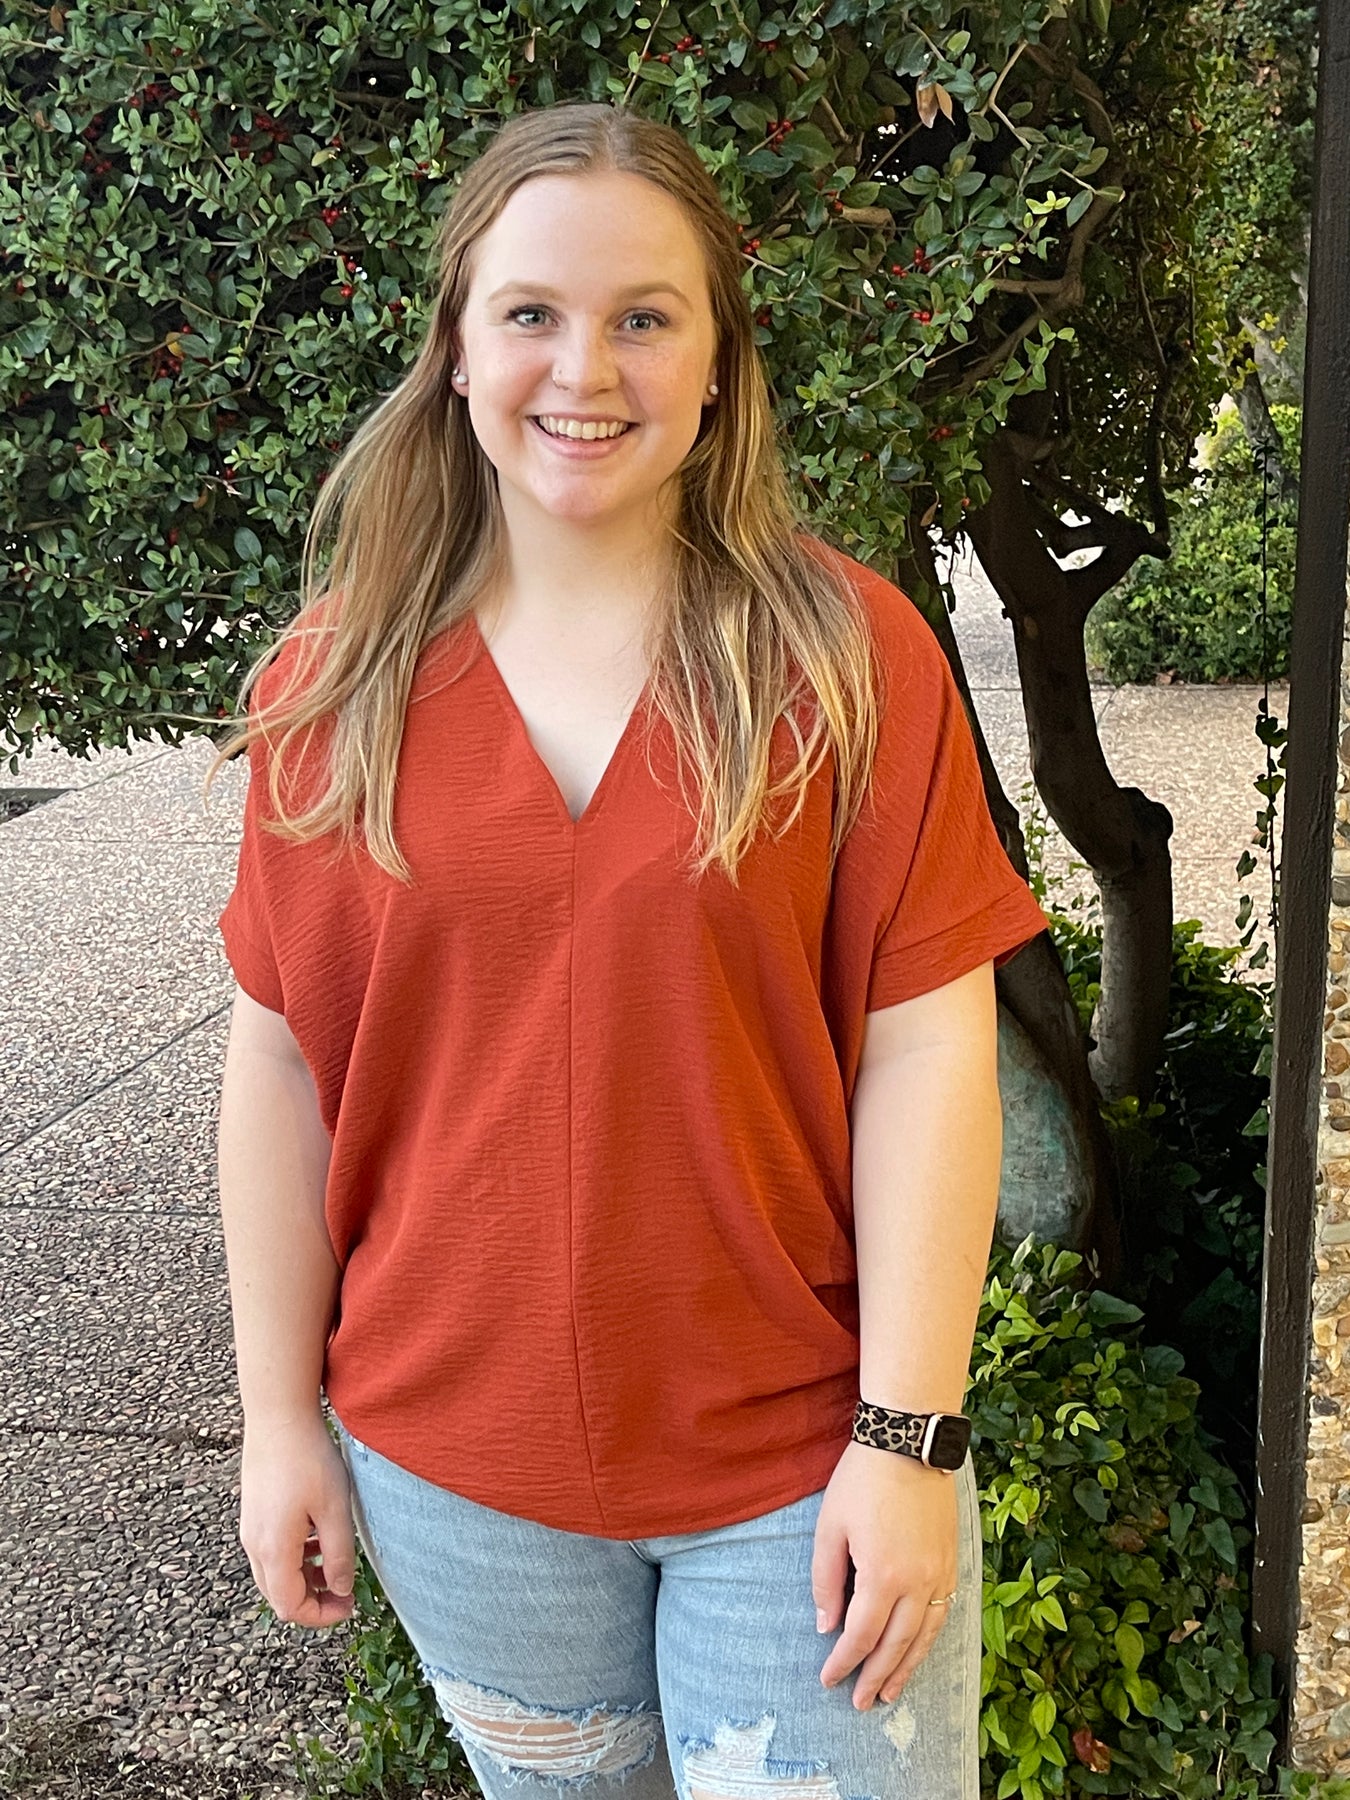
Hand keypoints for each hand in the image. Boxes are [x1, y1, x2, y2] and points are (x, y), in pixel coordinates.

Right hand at [239, 1409, 357, 1627]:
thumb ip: (339, 1556)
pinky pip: (270, 1551)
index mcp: (274, 1551)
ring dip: (303, 1579)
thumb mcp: (335, 1510)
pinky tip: (316, 1537)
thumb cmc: (309, 1460)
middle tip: (344, 1591)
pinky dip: (293, 1558)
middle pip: (278, 1596)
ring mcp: (249, 1529)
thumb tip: (341, 1590)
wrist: (278, 1417)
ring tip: (333, 1562)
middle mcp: (254, 1545)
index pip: (291, 1607)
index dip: (321, 1616)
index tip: (349, 1606)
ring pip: (273, 1574)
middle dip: (312, 1601)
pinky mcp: (252, 1513)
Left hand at [812, 1439, 958, 1709]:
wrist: (909, 1441)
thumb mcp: (830, 1526)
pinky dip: (929, 1638)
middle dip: (876, 1677)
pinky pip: (943, 1613)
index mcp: (883, 1576)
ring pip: (925, 1636)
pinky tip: (917, 1649)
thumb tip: (827, 1626)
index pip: (861, 1635)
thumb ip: (826, 1580)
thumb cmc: (862, 1479)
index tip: (829, 1680)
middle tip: (861, 1702)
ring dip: (907, 1668)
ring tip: (891, 1692)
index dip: (844, 1662)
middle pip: (896, 1645)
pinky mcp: (952, 1561)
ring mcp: (940, 1573)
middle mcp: (918, 1583)